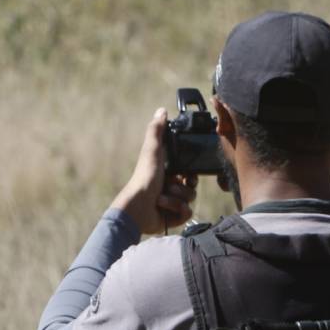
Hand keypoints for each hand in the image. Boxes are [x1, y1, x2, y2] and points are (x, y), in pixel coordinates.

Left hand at [111, 108, 198, 234]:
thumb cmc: (144, 178)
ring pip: (190, 200)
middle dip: (184, 187)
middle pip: (191, 187)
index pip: (189, 173)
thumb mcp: (152, 150)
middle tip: (175, 185)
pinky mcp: (171, 218)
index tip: (188, 174)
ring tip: (162, 197)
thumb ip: (157, 130)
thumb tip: (161, 111)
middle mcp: (169, 188)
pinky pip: (186, 213)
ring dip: (177, 198)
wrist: (138, 207)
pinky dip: (177, 211)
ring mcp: (170, 204)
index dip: (191, 174)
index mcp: (166, 174)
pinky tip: (165, 208)